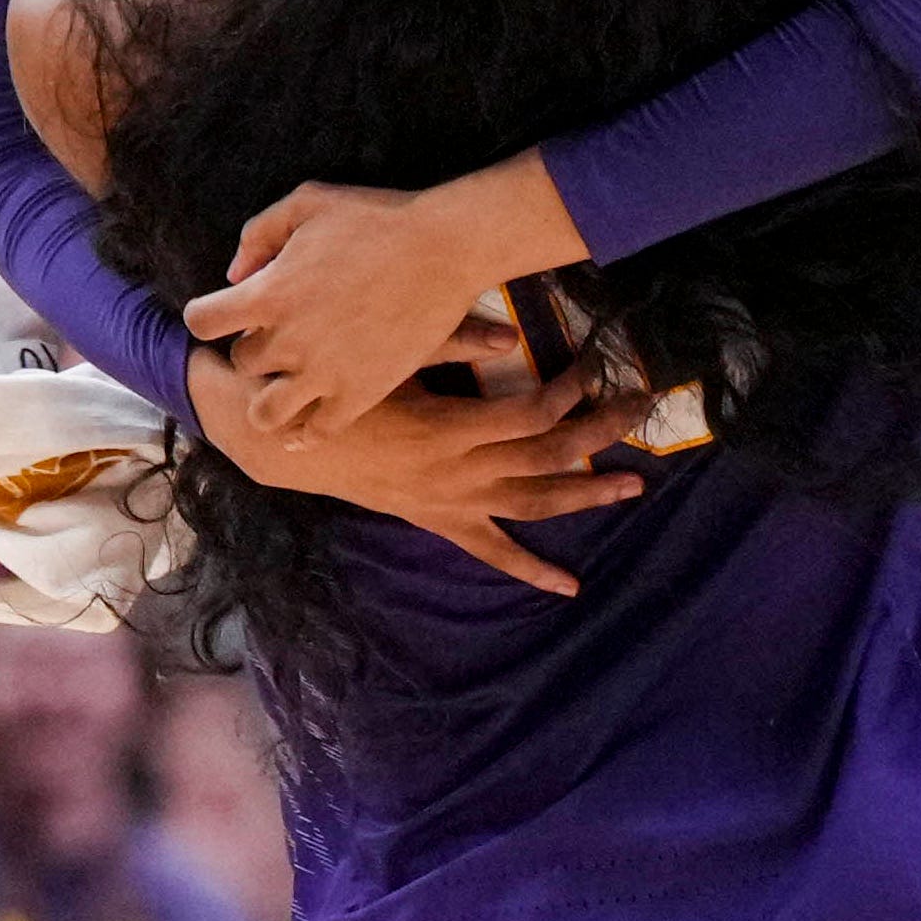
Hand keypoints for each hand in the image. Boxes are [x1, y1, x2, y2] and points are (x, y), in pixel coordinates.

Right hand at [184, 340, 649, 595]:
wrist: (279, 439)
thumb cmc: (334, 386)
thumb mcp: (386, 356)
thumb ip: (449, 340)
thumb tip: (511, 334)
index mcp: (446, 428)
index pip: (529, 414)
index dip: (570, 391)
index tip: (591, 366)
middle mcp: (455, 472)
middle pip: (545, 455)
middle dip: (599, 431)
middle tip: (641, 407)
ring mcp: (448, 501)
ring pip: (532, 503)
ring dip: (585, 495)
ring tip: (632, 486)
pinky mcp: (437, 519)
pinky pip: (490, 550)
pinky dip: (530, 569)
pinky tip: (569, 587)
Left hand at [189, 177, 538, 435]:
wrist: (446, 249)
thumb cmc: (377, 219)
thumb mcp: (308, 203)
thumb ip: (260, 233)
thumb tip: (234, 275)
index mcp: (268, 292)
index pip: (202, 321)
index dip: (209, 316)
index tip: (228, 313)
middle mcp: (288, 339)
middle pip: (241, 363)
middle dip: (255, 350)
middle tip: (282, 339)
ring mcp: (324, 373)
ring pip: (266, 413)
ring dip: (269, 401)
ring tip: (286, 389)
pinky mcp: (360, 394)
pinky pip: (318, 431)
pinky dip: (307, 432)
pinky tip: (308, 423)